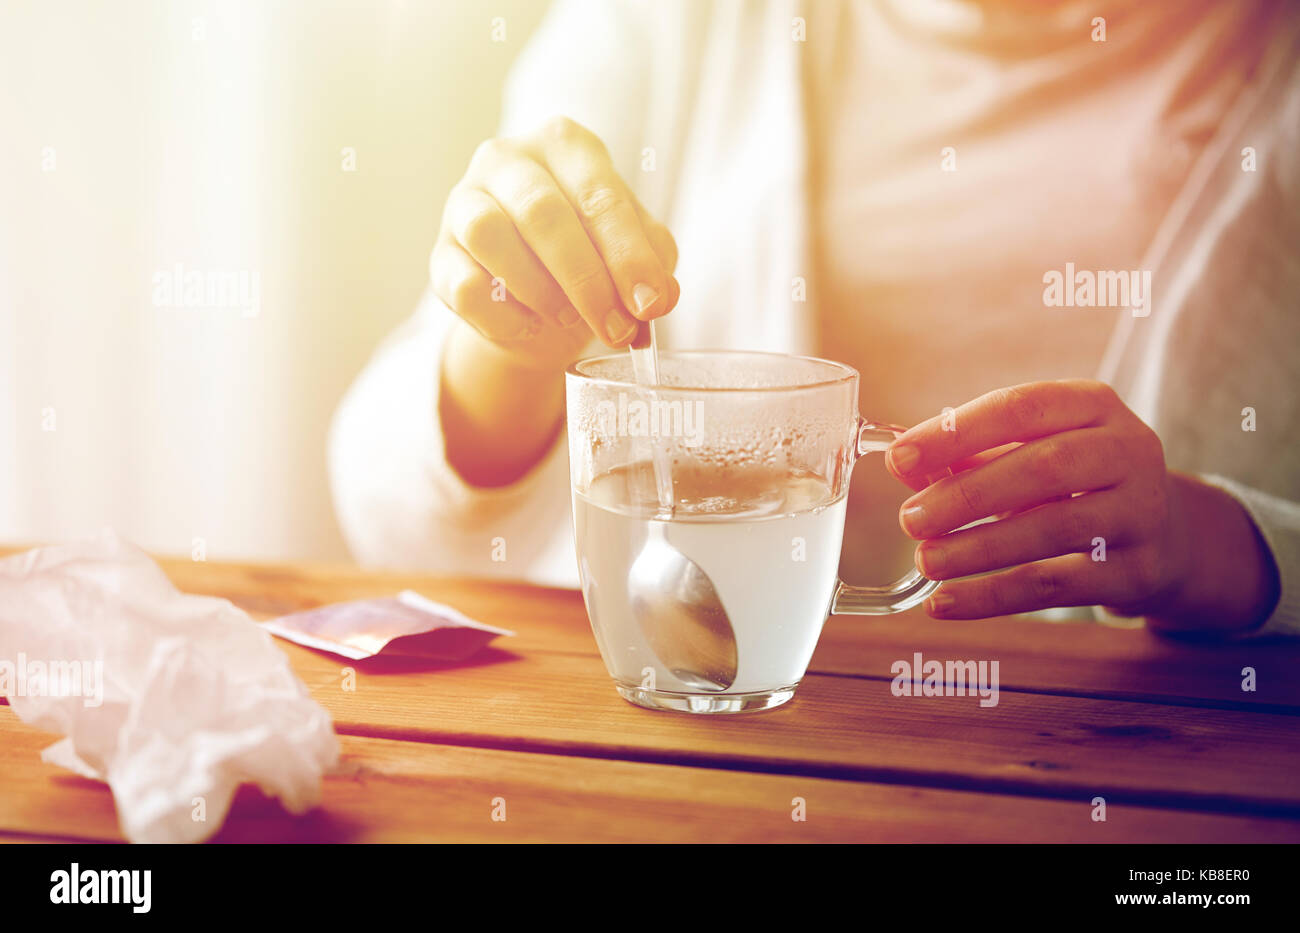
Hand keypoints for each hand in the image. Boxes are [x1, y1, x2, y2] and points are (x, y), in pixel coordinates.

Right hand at [431, 115, 679, 368]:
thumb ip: (652, 264)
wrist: (534, 303)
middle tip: (615, 328)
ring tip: (569, 319)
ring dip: (539, 290)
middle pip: (542, 212)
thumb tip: (660, 295)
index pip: (599, 195)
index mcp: (565, 145)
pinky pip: (463, 283)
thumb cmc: (590, 259)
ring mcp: (464, 201)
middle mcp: (507, 158)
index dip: (627, 255)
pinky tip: (528, 326)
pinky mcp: (440, 253)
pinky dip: (501, 315)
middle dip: (586, 280)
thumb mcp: (631, 253)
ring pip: (490, 235)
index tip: (648, 305)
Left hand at [885, 380, 1278, 632]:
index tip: (900, 459)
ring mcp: (1141, 511)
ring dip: (979, 547)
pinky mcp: (1138, 571)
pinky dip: (993, 596)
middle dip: (967, 495)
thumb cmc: (1075, 482)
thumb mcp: (1029, 452)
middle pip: (1043, 467)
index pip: (1020, 407)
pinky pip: (1056, 586)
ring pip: (1053, 528)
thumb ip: (967, 454)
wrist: (1166, 534)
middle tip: (910, 520)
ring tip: (927, 562)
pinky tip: (945, 603)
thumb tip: (905, 465)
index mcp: (1092, 405)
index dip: (956, 433)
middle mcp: (1128, 450)